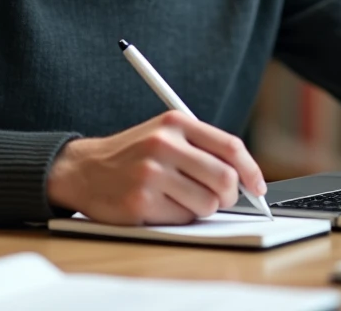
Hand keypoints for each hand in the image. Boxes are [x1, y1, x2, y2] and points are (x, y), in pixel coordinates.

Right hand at [47, 110, 267, 224]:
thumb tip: (245, 177)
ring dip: (202, 207)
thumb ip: (202, 148)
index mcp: (175, 122)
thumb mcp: (165, 134)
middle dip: (230, 196)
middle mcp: (164, 144)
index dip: (251, 170)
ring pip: (207, 203)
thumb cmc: (133, 155)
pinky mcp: (140, 201)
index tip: (258, 187)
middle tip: (220, 199)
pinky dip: (179, 217)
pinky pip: (182, 218)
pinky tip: (160, 205)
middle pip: (225, 178)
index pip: (230, 146)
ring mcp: (151, 173)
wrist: (83, 169)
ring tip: (180, 198)